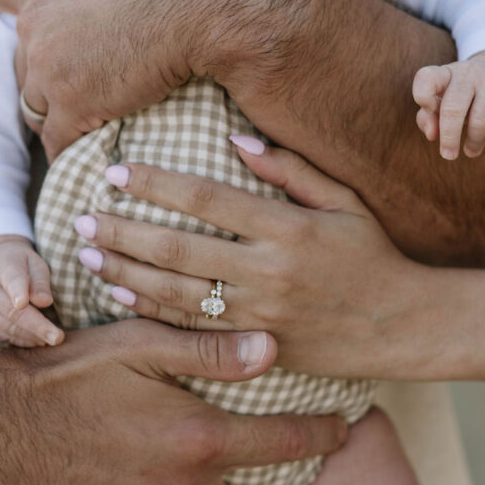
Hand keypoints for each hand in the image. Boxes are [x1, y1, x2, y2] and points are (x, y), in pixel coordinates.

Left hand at [0, 0, 220, 159]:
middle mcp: (35, 24)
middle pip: (19, 63)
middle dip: (41, 75)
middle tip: (73, 85)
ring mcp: (50, 68)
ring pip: (36, 104)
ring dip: (55, 113)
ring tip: (82, 124)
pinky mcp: (75, 105)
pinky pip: (58, 139)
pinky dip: (67, 149)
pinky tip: (80, 158)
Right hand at [0, 235, 63, 346]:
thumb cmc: (21, 265)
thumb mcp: (34, 263)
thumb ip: (40, 282)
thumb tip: (45, 302)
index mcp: (4, 269)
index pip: (11, 281)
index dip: (17, 292)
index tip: (23, 303)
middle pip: (14, 312)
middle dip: (37, 327)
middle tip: (58, 338)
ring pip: (10, 328)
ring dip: (33, 336)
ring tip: (53, 339)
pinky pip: (6, 336)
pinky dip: (24, 341)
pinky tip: (39, 340)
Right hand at [0, 300, 345, 484]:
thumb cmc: (64, 377)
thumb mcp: (137, 344)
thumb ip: (210, 351)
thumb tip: (274, 347)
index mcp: (197, 439)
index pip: (286, 443)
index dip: (322, 436)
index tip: (344, 431)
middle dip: (244, 482)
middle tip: (219, 455)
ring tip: (161, 470)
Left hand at [73, 140, 423, 377]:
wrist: (402, 326)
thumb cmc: (373, 256)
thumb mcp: (344, 202)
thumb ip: (291, 169)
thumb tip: (235, 137)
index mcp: (288, 229)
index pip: (207, 200)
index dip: (156, 185)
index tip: (116, 172)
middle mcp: (269, 273)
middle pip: (179, 250)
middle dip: (125, 231)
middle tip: (82, 216)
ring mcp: (260, 316)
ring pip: (177, 294)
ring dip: (127, 272)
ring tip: (89, 252)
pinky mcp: (256, 347)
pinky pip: (193, 330)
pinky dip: (152, 312)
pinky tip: (120, 294)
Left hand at [413, 48, 484, 159]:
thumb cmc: (463, 95)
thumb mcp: (442, 100)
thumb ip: (427, 118)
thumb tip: (432, 135)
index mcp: (446, 74)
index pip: (427, 79)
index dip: (423, 97)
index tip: (430, 110)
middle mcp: (469, 74)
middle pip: (453, 109)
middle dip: (449, 138)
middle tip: (448, 155)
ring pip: (479, 120)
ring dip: (473, 142)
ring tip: (471, 150)